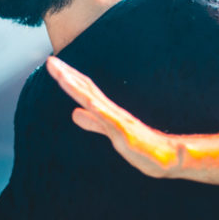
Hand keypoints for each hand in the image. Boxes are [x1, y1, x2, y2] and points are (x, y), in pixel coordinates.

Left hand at [45, 56, 180, 177]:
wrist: (168, 158)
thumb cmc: (141, 146)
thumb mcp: (111, 133)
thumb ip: (93, 123)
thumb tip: (74, 113)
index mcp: (108, 111)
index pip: (85, 90)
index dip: (69, 77)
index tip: (52, 63)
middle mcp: (112, 112)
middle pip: (87, 90)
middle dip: (68, 76)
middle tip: (50, 61)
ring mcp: (119, 122)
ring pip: (95, 102)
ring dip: (79, 89)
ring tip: (62, 77)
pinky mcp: (126, 135)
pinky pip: (111, 122)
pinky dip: (100, 111)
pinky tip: (88, 102)